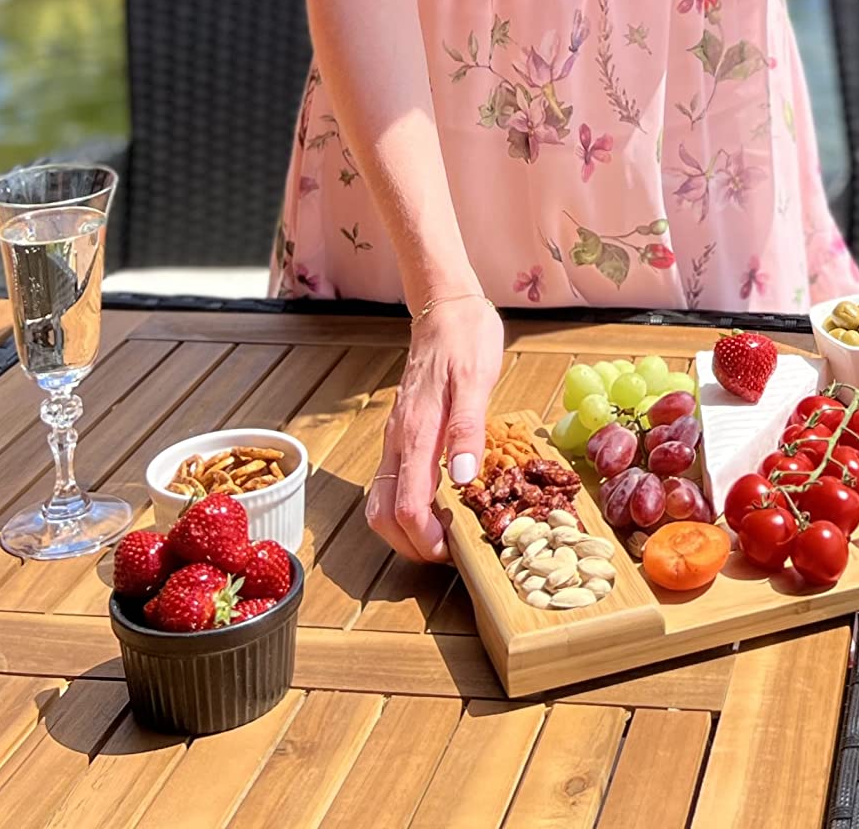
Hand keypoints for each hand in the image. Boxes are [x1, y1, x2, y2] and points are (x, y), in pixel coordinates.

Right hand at [365, 291, 502, 562]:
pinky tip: (438, 503)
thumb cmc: (465, 338)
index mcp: (416, 433)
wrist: (444, 306)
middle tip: (448, 553)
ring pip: (382, 501)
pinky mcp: (401, 433)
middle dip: (409, 545)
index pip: (406, 508)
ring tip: (444, 535)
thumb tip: (461, 480)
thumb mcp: (476, 380)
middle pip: (383, 515)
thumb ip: (467, 430)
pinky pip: (392, 481)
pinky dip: (407, 505)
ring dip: (405, 529)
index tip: (454, 551)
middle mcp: (398, 440)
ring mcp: (395, 437)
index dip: (426, 540)